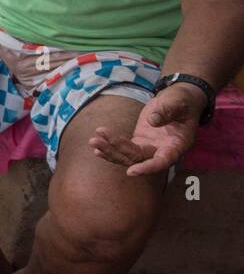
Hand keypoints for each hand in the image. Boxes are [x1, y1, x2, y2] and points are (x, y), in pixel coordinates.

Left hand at [89, 84, 203, 175]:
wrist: (177, 101)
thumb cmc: (181, 102)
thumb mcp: (177, 103)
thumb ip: (167, 111)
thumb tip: (152, 121)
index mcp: (177, 145)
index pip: (162, 161)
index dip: (148, 168)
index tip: (131, 171)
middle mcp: (163, 151)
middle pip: (138, 158)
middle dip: (117, 151)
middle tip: (96, 140)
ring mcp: (150, 148)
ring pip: (128, 156)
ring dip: (109, 150)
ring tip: (93, 141)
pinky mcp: (140, 143)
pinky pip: (124, 150)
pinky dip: (110, 149)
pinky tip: (96, 146)